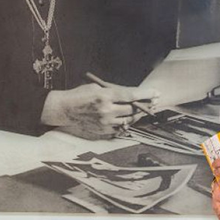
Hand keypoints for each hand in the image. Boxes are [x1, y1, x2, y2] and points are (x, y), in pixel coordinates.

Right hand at [42, 84, 159, 139]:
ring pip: (129, 120)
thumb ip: (114, 90)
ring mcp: (105, 123)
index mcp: (105, 96)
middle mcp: (107, 111)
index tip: (156, 93)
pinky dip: (126, 123)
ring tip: (142, 110)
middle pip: (133, 109)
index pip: (131, 96)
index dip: (146, 94)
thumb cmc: (79, 95)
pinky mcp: (103, 132)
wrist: (63, 110)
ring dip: (137, 115)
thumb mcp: (97, 87)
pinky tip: (129, 118)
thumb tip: (132, 94)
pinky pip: (121, 129)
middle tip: (153, 102)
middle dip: (145, 105)